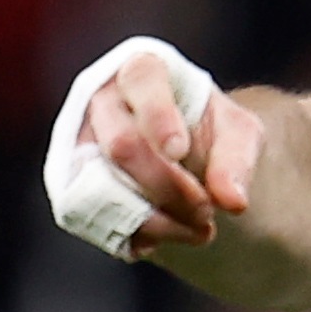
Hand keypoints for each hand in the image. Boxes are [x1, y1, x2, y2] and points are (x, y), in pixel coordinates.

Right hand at [79, 49, 263, 256]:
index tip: (179, 151)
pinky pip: (91, 214)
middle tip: (206, 212)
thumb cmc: (210, 131)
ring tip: (199, 232)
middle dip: (168, 186)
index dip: (158, 116)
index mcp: (142, 71)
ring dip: (155, 218)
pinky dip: (133, 233)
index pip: (142, 79)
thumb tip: (233, 202)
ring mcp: (80, 141)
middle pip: (122, 144)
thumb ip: (238, 160)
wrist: (187, 157)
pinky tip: (164, 239)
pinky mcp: (72, 181)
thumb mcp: (238, 134)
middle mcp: (102, 101)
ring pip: (103, 185)